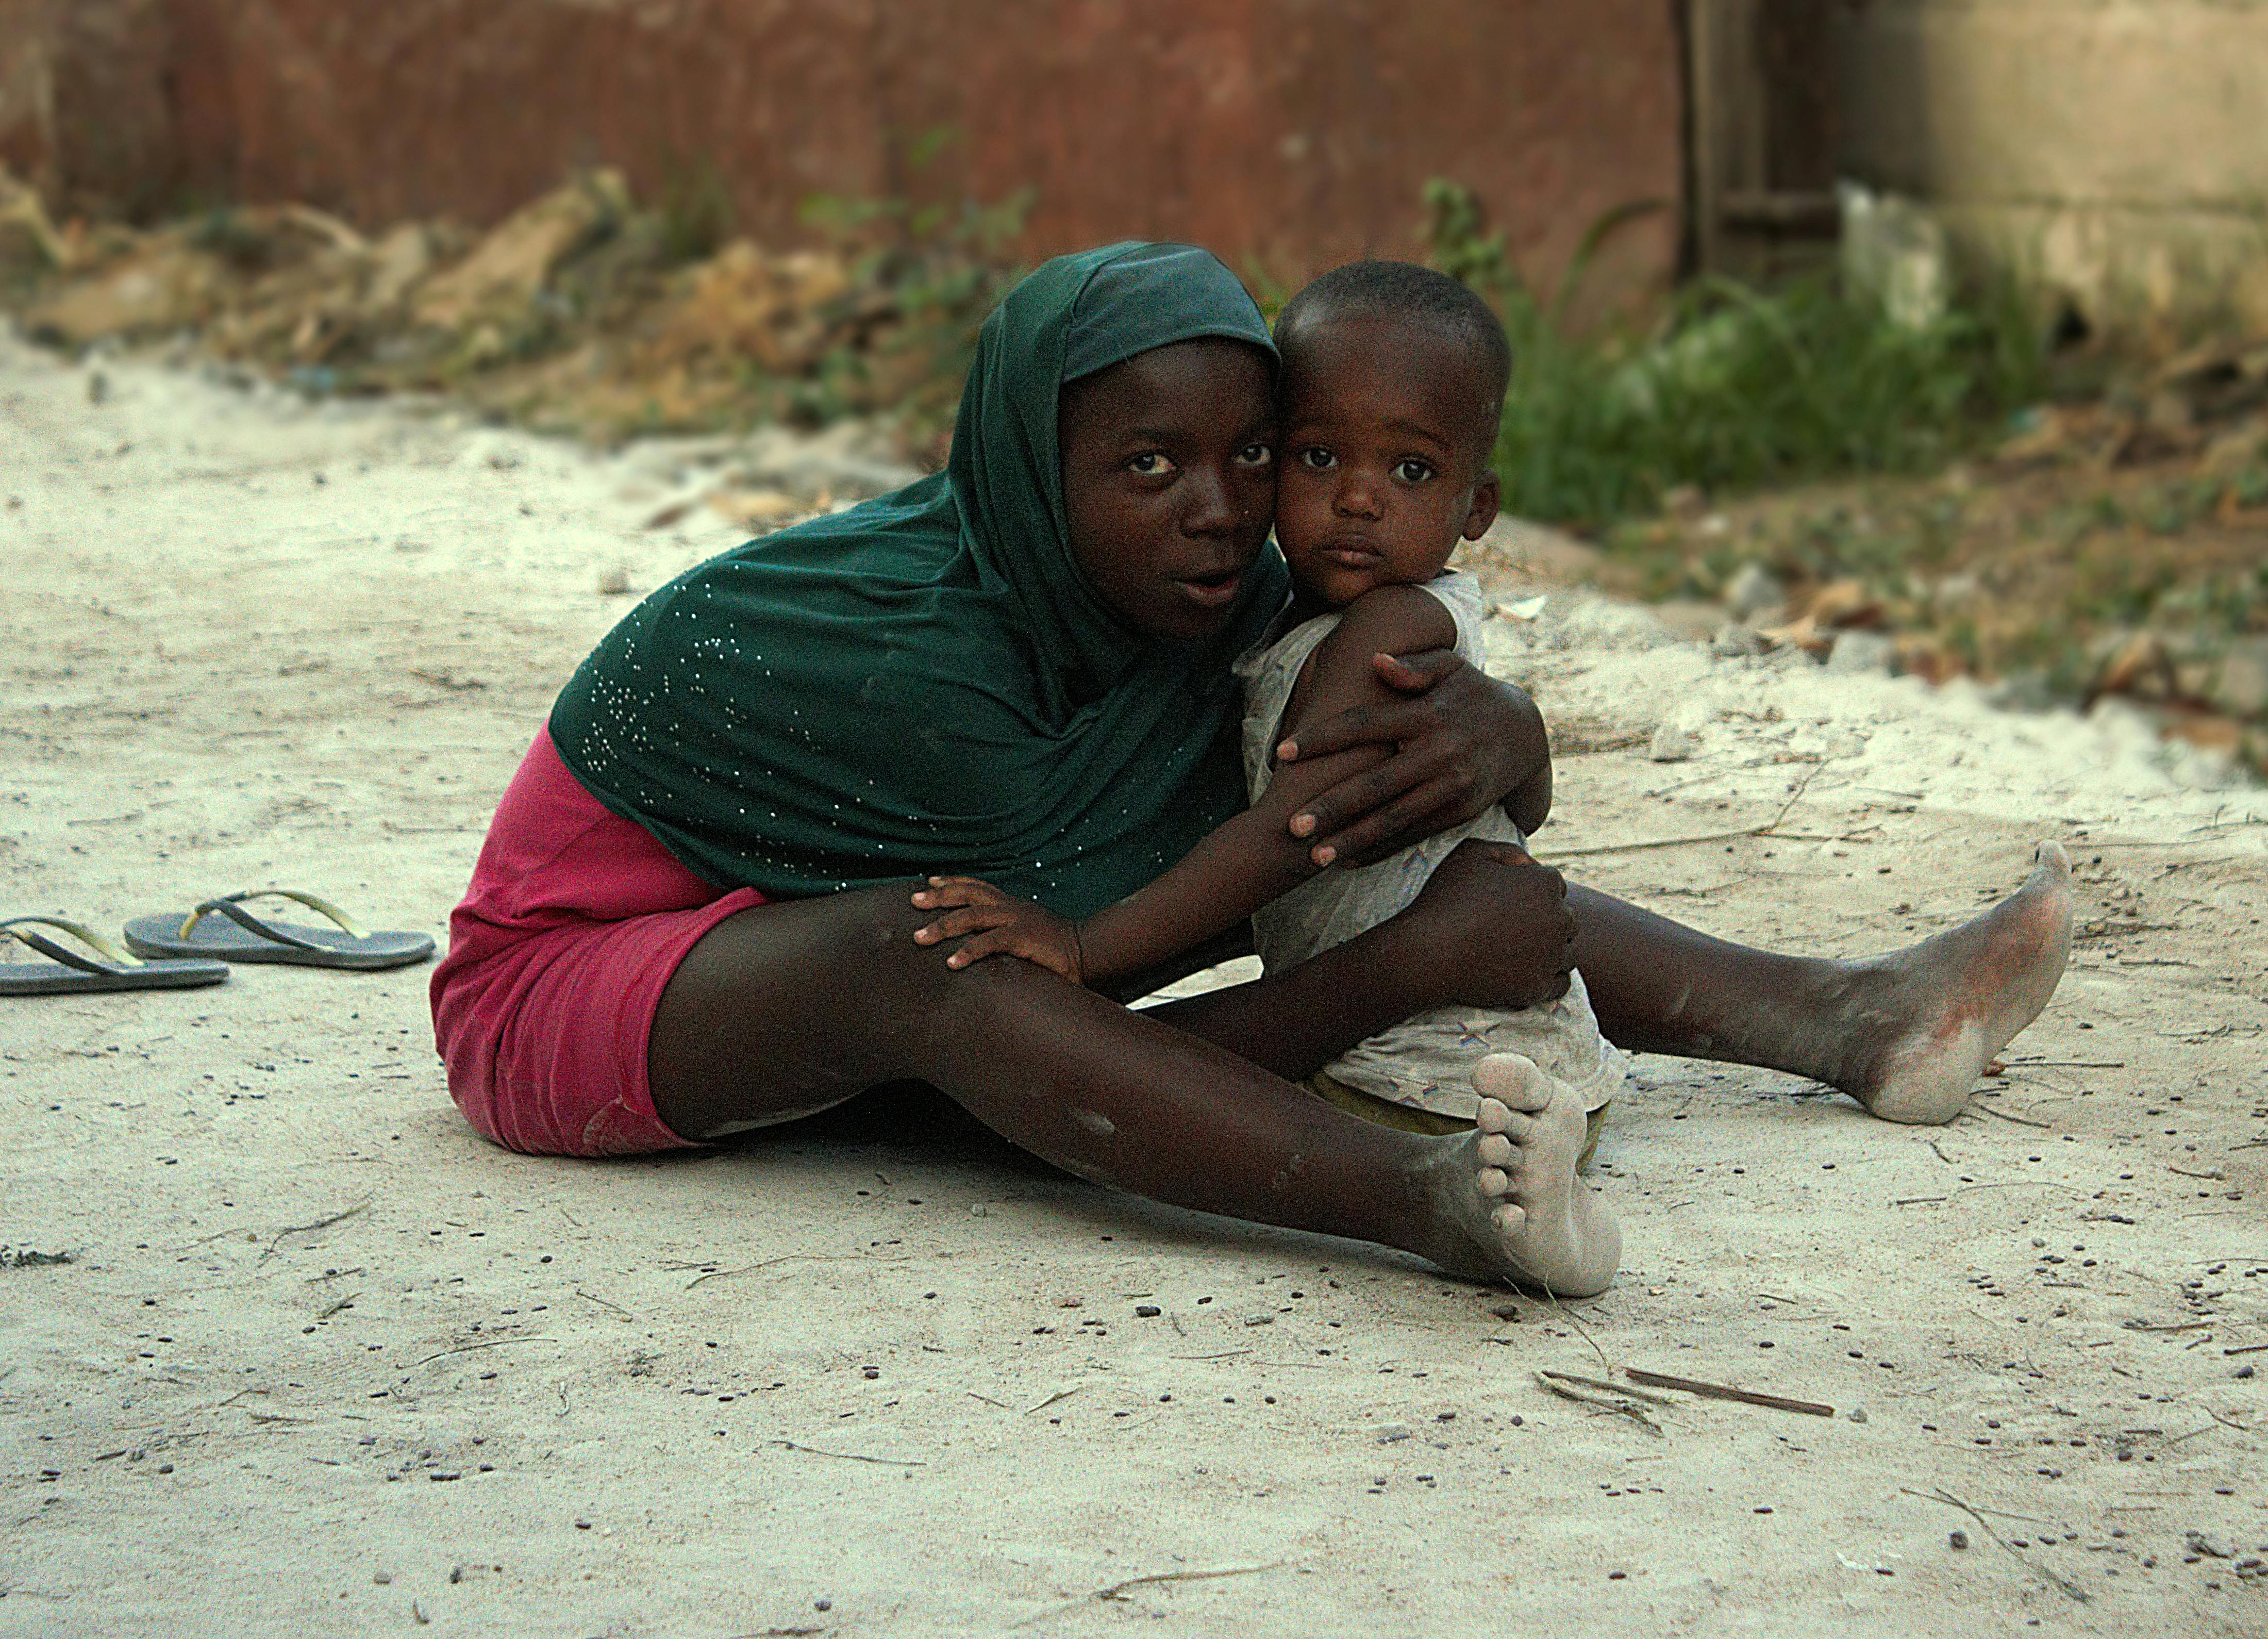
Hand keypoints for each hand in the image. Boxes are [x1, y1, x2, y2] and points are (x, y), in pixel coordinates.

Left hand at [910, 877, 1082, 981]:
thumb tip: (986, 946)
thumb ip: (1006, 934)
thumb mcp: (1027, 933)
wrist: (1088, 950)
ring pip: (971, 915)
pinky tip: (951, 963)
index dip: (952, 881)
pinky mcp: (1022, 938)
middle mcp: (1010, 906)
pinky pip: (989, 942)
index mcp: (1011, 904)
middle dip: (938, 896)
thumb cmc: (1056, 948)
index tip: (929, 882)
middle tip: (913, 902)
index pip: (977, 885)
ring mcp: (1015, 920)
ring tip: (919, 938)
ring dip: (943, 925)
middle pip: (967, 894)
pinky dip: (968, 951)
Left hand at [1276, 651, 1549, 866]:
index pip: (1365, 724)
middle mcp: (1441, 754)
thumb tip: (1376, 662)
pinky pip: (1414, 834)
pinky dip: (1381, 849)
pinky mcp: (1461, 812)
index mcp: (1429, 714)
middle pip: (1377, 784)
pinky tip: (1349, 860)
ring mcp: (1453, 788)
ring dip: (1353, 840)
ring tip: (1315, 857)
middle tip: (1291, 825)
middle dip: (1332, 807)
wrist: (1528, 734)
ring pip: (1395, 818)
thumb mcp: (1452, 668)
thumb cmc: (1474, 694)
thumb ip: (1414, 666)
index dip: (1323, 738)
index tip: (1283, 751)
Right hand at [1391, 838, 1574, 1010]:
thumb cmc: (1445, 900)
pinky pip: (1561, 983)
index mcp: (1546, 884)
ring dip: (1550, 951)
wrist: (1427, 954)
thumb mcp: (1471, 854)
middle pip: (1564, 918)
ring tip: (1518, 951)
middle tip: (1510, 928)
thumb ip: (1508, 851)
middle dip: (1545, 921)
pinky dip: (1549, 979)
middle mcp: (1559, 919)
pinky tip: (1527, 973)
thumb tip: (1529, 864)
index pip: (1553, 885)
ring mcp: (1552, 957)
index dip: (1530, 891)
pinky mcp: (1539, 988)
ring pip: (1567, 952)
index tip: (1507, 902)